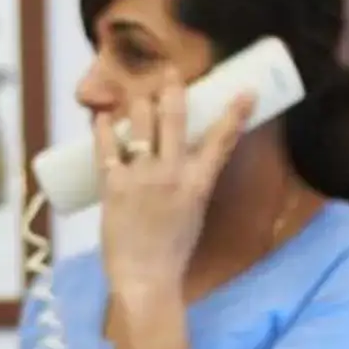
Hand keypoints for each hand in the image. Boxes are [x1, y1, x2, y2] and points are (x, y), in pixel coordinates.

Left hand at [93, 76, 256, 312]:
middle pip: (174, 118)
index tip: (246, 91)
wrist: (145, 277)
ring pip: (140, 123)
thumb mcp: (195, 212)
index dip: (235, 113)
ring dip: (139, 104)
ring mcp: (141, 177)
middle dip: (171, 88)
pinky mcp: (114, 184)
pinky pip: (106, 147)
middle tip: (168, 72)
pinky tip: (103, 118)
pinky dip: (104, 129)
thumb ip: (193, 183)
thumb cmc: (173, 250)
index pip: (221, 140)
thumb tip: (188, 160)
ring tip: (137, 97)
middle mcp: (172, 173)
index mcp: (199, 183)